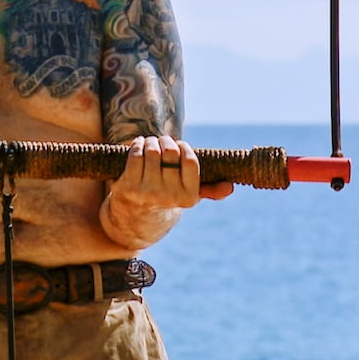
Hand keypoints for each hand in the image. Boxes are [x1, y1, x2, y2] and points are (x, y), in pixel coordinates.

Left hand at [111, 135, 233, 208]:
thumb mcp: (187, 196)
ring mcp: (147, 192)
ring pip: (152, 151)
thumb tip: (230, 187)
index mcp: (188, 197)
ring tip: (151, 143)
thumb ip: (209, 190)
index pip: (190, 161)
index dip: (185, 147)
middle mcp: (169, 196)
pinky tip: (139, 145)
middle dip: (167, 141)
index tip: (180, 145)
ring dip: (151, 141)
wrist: (135, 218)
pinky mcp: (128, 188)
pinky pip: (135, 156)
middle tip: (163, 141)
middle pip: (170, 152)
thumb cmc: (166, 199)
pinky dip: (137, 145)